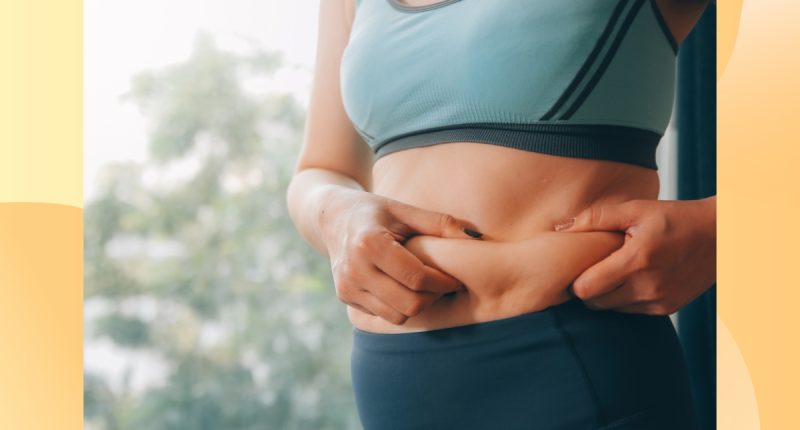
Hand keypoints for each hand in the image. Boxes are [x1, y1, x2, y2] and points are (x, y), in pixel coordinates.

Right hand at [317, 186, 482, 324]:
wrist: (333, 217)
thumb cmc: (376, 211)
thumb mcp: (405, 210)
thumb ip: (440, 223)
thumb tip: (476, 236)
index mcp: (370, 243)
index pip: (417, 278)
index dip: (443, 282)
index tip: (456, 278)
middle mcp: (354, 269)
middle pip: (409, 304)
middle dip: (433, 297)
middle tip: (444, 284)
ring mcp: (347, 286)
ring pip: (397, 316)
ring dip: (417, 305)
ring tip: (425, 287)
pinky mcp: (345, 297)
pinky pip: (383, 315)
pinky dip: (400, 307)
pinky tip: (405, 288)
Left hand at [553, 196, 715, 314]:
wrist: (720, 236)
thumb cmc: (673, 218)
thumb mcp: (636, 209)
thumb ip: (596, 218)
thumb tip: (560, 229)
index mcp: (637, 260)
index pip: (586, 289)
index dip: (576, 279)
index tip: (579, 265)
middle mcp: (649, 286)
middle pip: (595, 303)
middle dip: (589, 288)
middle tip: (594, 267)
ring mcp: (660, 301)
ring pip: (612, 309)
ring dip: (607, 294)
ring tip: (615, 270)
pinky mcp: (668, 309)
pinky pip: (632, 311)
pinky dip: (626, 298)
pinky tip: (633, 278)